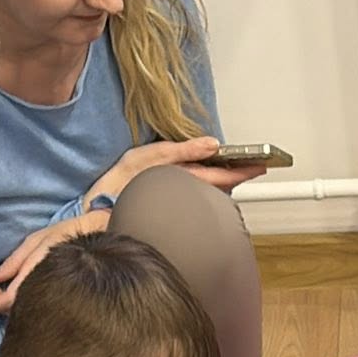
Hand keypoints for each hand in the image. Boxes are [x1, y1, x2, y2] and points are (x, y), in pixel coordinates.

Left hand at [0, 212, 108, 313]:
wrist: (104, 236)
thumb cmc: (69, 235)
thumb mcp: (39, 241)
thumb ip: (15, 261)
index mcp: (43, 269)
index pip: (15, 294)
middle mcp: (52, 284)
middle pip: (22, 305)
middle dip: (3, 304)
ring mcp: (61, 292)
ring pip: (32, 306)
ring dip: (14, 303)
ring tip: (3, 294)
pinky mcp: (67, 295)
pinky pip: (42, 302)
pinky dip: (28, 300)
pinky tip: (22, 295)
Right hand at [83, 135, 268, 201]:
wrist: (96, 212)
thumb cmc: (117, 186)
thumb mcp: (147, 157)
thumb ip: (181, 151)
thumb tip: (212, 144)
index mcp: (183, 180)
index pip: (221, 175)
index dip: (242, 170)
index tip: (261, 165)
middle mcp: (184, 192)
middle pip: (218, 184)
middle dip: (236, 174)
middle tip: (256, 165)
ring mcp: (177, 199)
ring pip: (208, 190)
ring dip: (223, 179)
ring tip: (238, 167)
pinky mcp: (168, 202)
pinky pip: (193, 192)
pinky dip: (205, 183)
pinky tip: (208, 177)